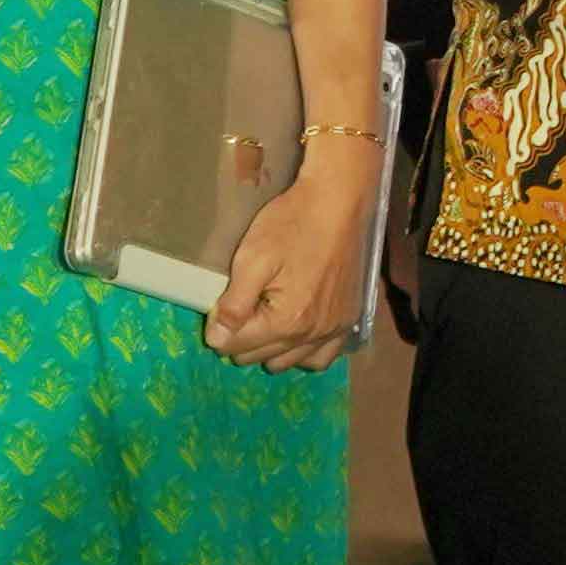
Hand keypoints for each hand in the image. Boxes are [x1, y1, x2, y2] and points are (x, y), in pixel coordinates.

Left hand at [202, 139, 374, 368]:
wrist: (338, 202)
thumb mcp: (252, 258)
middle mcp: (312, 334)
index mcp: (286, 321)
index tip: (220, 304)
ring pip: (289, 362)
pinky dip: (303, 353)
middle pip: (261, 356)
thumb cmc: (291, 224)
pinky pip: (322, 356)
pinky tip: (294, 334)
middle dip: (243, 338)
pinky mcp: (349, 320)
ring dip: (269, 349)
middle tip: (241, 306)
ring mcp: (334, 329)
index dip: (220, 327)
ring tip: (263, 320)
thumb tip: (216, 340)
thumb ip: (234, 305)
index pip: (236, 346)